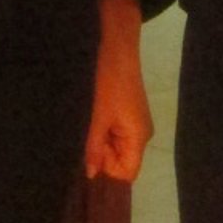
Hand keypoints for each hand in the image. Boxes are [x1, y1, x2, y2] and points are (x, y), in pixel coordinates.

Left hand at [85, 0, 153, 182]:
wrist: (116, 48)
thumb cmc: (109, 83)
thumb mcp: (98, 118)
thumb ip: (94, 148)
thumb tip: (91, 175)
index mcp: (139, 137)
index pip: (127, 173)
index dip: (108, 174)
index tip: (86, 167)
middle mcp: (141, 134)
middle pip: (121, 161)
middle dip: (100, 157)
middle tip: (82, 144)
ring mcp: (134, 123)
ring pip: (115, 147)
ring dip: (98, 143)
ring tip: (84, 130)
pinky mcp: (127, 113)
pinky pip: (114, 133)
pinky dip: (101, 131)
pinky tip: (90, 122)